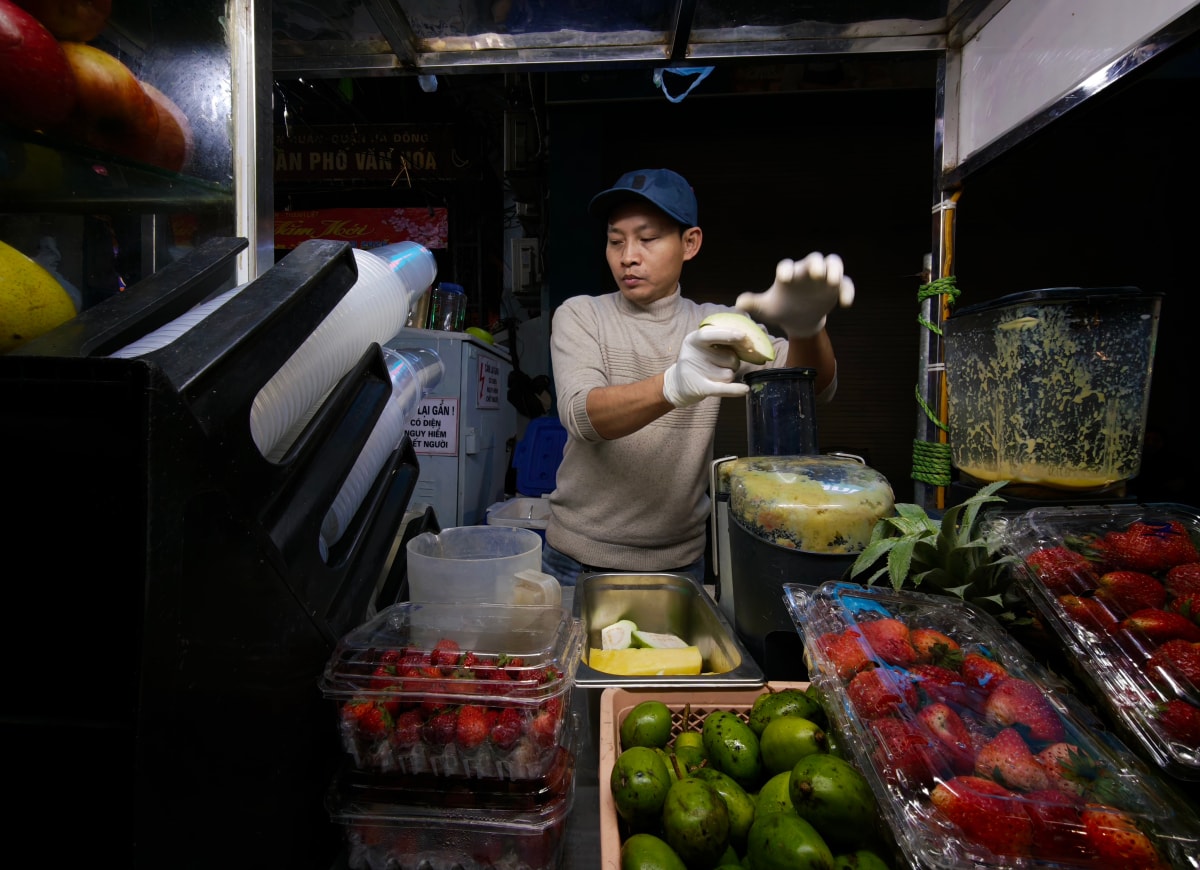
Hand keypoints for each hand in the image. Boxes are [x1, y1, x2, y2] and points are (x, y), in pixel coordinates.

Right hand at [662, 326, 750, 407]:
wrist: (678, 383)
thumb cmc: (697, 360)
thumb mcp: (701, 344)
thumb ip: (720, 338)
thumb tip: (746, 339)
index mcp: (693, 340)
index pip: (710, 334)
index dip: (728, 334)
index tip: (743, 336)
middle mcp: (693, 355)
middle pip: (729, 357)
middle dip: (734, 361)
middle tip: (722, 362)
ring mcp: (696, 372)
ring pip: (729, 373)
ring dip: (729, 374)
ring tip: (716, 373)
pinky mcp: (701, 388)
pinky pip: (723, 388)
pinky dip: (735, 389)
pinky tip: (744, 389)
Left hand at [735, 252, 854, 337]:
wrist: (799, 319)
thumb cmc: (781, 309)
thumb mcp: (767, 309)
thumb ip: (755, 304)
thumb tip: (739, 303)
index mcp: (789, 274)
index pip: (787, 266)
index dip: (786, 270)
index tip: (783, 279)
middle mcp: (807, 271)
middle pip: (814, 259)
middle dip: (816, 264)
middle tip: (817, 274)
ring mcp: (824, 277)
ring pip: (834, 262)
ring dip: (835, 270)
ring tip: (833, 282)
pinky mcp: (837, 287)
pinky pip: (846, 284)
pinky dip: (847, 291)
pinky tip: (845, 304)